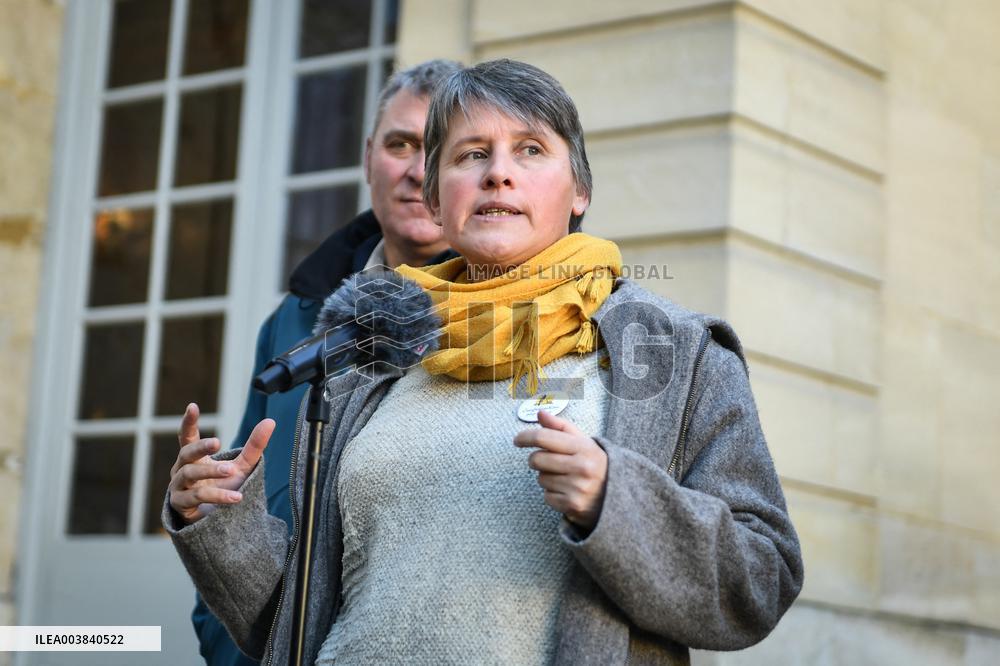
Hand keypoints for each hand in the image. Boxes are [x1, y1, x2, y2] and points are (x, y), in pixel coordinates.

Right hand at [168, 403, 274, 524]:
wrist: (217, 522)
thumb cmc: (224, 488)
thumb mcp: (242, 466)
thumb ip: (254, 446)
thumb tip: (271, 421)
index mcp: (194, 458)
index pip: (187, 437)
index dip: (189, 422)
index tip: (192, 406)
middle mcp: (182, 470)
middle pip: (186, 453)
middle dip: (201, 447)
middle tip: (218, 442)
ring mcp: (178, 487)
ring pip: (189, 474)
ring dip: (211, 471)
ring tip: (230, 471)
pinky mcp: (181, 505)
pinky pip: (196, 497)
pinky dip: (217, 496)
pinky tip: (236, 497)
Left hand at [513, 409, 607, 530]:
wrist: (616, 495)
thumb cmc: (595, 464)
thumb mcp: (583, 442)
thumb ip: (560, 426)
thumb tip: (540, 413)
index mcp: (583, 447)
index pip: (544, 438)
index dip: (526, 437)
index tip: (517, 440)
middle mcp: (581, 467)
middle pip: (536, 459)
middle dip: (537, 460)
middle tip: (549, 461)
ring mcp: (577, 487)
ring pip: (541, 479)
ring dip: (547, 477)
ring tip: (565, 477)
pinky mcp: (573, 505)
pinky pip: (546, 496)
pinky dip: (552, 494)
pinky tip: (567, 491)